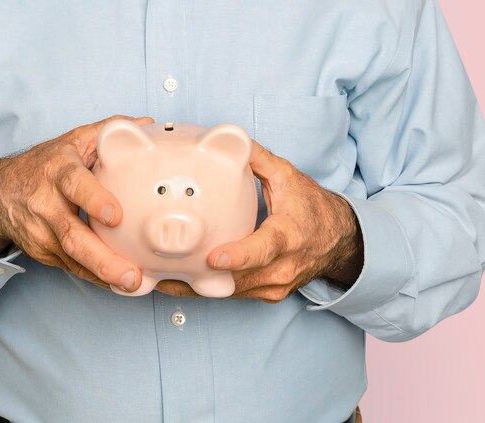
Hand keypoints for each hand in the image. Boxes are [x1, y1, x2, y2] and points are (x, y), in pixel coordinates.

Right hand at [0, 115, 153, 291]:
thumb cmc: (45, 165)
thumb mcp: (73, 141)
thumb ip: (109, 131)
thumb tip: (148, 125)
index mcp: (57, 171)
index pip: (74, 184)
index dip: (94, 200)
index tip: (116, 216)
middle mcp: (46, 204)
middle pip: (72, 234)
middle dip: (103, 258)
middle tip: (132, 275)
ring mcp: (42, 233)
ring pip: (72, 258)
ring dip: (103, 274)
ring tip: (131, 285)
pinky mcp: (44, 253)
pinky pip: (73, 269)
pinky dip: (97, 279)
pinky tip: (119, 286)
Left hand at [156, 141, 362, 301]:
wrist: (340, 242)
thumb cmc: (313, 209)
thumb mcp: (289, 177)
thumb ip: (258, 159)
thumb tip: (228, 140)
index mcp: (288, 235)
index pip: (263, 249)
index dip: (238, 256)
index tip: (213, 259)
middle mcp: (283, 266)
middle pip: (239, 279)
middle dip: (202, 278)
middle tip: (164, 273)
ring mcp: (276, 285)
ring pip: (233, 292)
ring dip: (200, 288)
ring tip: (164, 280)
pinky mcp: (269, 295)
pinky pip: (236, 295)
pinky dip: (212, 289)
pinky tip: (185, 282)